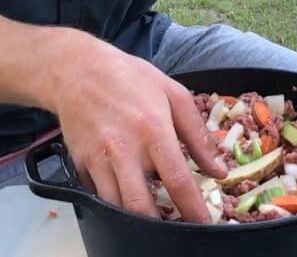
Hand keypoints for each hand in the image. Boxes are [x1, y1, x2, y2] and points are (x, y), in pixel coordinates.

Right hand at [47, 33, 226, 221]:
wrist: (78, 70)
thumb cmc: (131, 78)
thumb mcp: (172, 94)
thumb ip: (198, 134)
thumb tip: (218, 170)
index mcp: (153, 128)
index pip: (177, 180)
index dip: (193, 209)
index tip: (204, 224)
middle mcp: (124, 148)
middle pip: (141, 207)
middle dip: (158, 226)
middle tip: (174, 226)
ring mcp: (98, 158)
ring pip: (117, 207)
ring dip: (136, 217)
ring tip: (152, 213)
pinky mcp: (79, 164)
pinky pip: (98, 196)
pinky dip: (113, 201)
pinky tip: (126, 194)